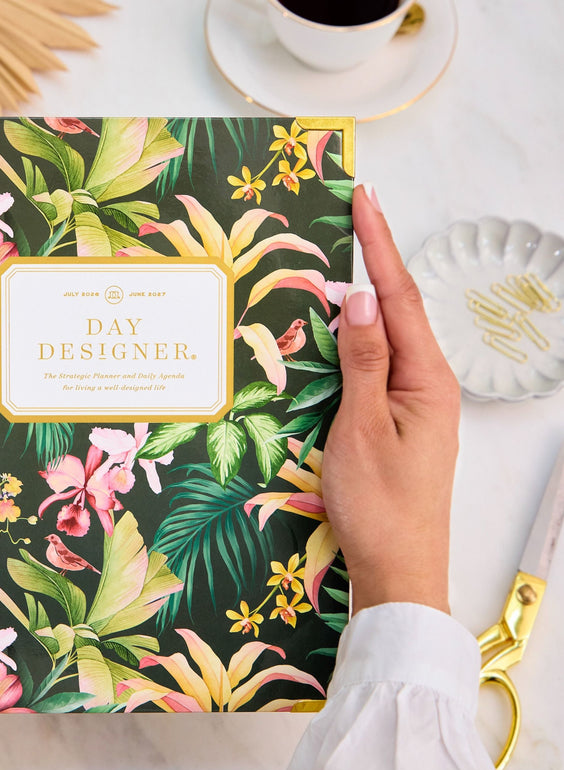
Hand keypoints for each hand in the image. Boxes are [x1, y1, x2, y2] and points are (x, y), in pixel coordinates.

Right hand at [322, 184, 460, 613]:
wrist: (398, 571)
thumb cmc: (379, 505)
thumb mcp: (362, 427)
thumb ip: (362, 359)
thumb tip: (361, 295)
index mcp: (425, 380)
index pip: (398, 297)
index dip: (379, 245)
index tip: (365, 199)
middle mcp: (427, 385)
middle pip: (397, 310)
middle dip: (375, 260)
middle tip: (351, 216)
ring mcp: (416, 404)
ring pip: (386, 338)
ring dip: (365, 300)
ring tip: (341, 262)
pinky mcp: (400, 422)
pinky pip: (378, 367)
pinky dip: (358, 341)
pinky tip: (341, 332)